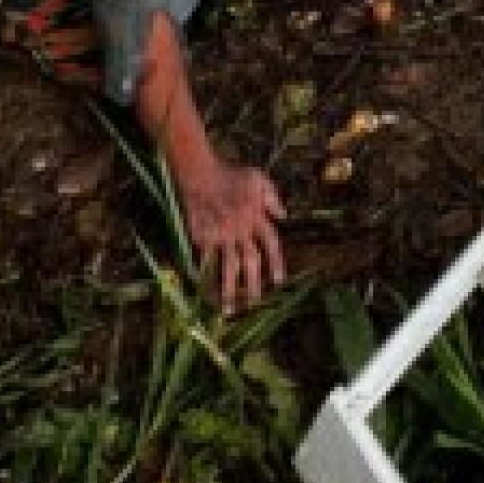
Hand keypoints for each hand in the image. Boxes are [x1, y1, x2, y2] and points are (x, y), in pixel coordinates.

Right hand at [180, 160, 287, 311]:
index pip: (270, 243)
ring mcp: (220, 234)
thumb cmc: (231, 174)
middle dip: (253, 285)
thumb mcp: (258, 178)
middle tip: (255, 304)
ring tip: (229, 310)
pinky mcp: (202, 237)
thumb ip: (272, 197)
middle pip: (250, 261)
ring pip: (227, 267)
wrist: (199, 172)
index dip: (276, 263)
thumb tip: (284, 216)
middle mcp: (240, 229)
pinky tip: (206, 293)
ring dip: (229, 290)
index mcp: (256, 216)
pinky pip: (205, 261)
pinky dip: (206, 277)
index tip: (279, 282)